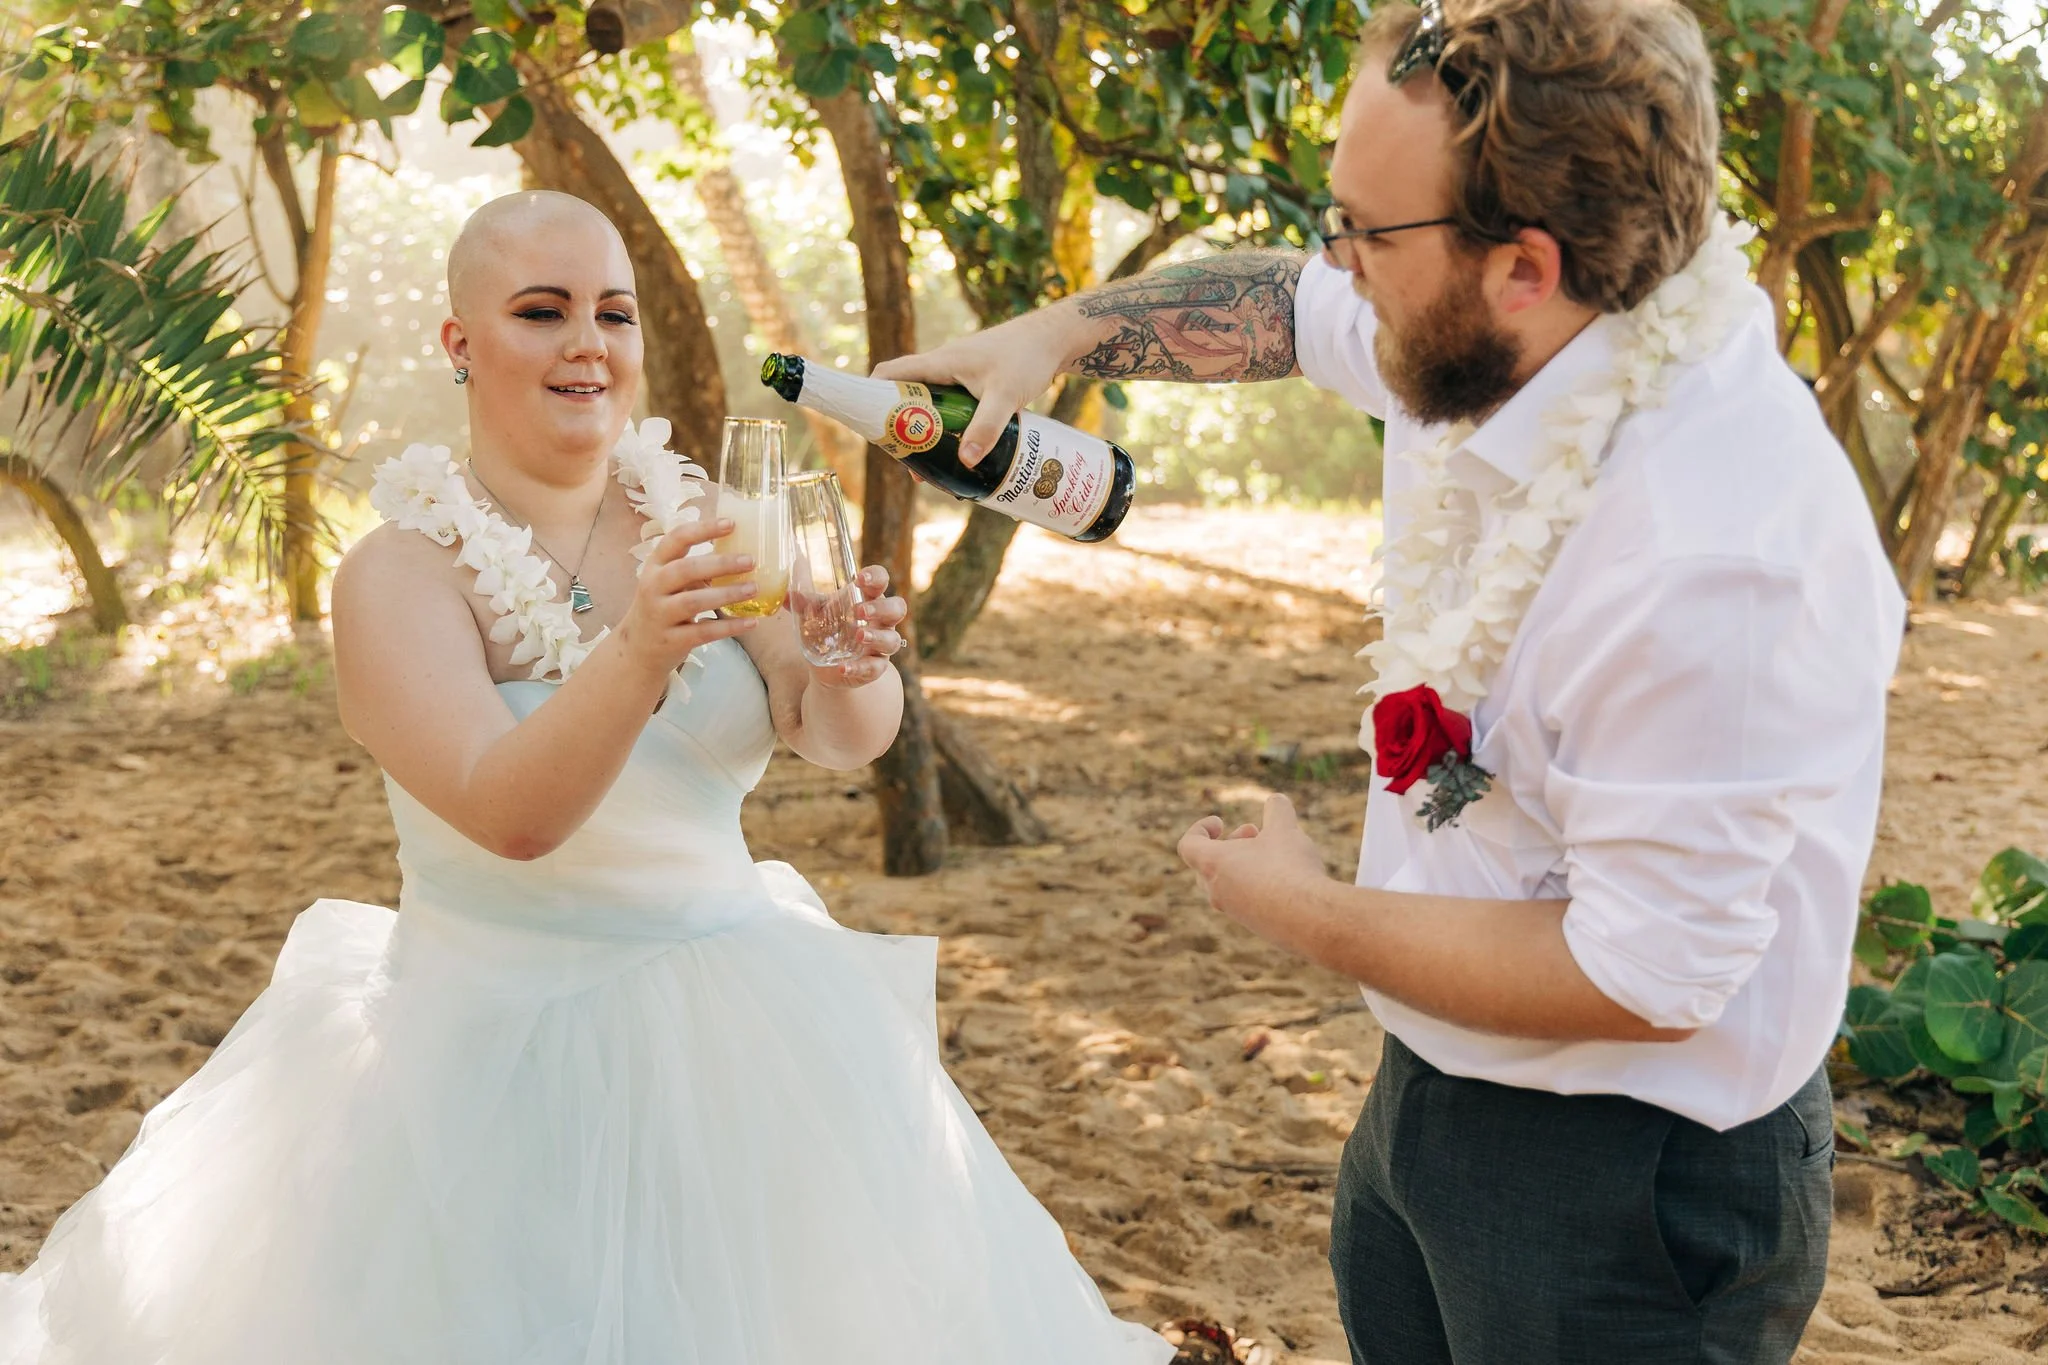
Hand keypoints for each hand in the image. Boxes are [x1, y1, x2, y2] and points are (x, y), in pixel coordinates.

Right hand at [613, 517, 760, 679]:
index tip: (731, 523)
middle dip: (720, 563)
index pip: (676, 539)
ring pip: (694, 601)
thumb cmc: (662, 606)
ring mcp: (660, 614)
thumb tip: (739, 553)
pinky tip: (751, 622)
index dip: (703, 529)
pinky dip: (729, 627)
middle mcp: (653, 586)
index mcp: (656, 565)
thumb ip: (694, 569)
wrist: (637, 648)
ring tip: (753, 588)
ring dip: (727, 594)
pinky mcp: (671, 640)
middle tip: (750, 560)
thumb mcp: (668, 582)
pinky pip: (703, 632)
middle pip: (686, 569)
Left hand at [811, 565, 906, 688]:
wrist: (827, 669)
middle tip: (859, 611)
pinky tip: (843, 668)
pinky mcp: (875, 668)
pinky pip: (875, 668)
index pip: (882, 580)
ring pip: (893, 639)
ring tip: (858, 637)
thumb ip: (804, 603)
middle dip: (880, 608)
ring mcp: (880, 646)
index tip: (859, 579)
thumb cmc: (828, 631)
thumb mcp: (815, 614)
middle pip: (897, 608)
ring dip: (877, 637)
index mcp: (869, 599)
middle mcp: (881, 621)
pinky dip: (860, 668)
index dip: (876, 577)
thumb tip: (786, 593)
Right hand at [870, 308, 1078, 467]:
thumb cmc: (1027, 357)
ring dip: (927, 431)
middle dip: (902, 428)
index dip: (872, 397)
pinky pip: (953, 407)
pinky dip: (950, 427)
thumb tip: (964, 462)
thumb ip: (986, 428)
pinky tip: (962, 451)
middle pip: (907, 396)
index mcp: (939, 362)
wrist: (1055, 338)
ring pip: (931, 404)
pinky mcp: (977, 382)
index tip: (871, 428)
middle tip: (907, 461)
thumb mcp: (1004, 396)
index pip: (889, 374)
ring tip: (933, 466)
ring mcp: (961, 374)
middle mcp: (944, 366)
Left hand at [1178, 794, 1328, 930]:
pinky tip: (1288, 880)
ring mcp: (1235, 912)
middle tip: (1254, 833)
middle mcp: (1217, 892)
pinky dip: (1260, 886)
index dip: (1200, 829)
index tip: (1220, 822)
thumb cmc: (1288, 869)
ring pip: (1229, 884)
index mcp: (1213, 865)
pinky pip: (1247, 902)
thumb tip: (1276, 801)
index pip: (1188, 846)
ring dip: (1246, 864)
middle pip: (1207, 865)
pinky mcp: (1255, 927)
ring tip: (1276, 853)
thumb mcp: (1285, 830)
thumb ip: (1277, 810)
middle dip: (1230, 845)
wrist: (1308, 919)